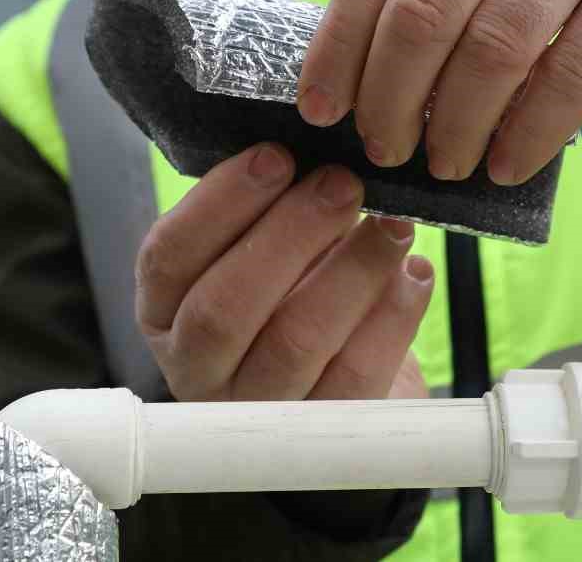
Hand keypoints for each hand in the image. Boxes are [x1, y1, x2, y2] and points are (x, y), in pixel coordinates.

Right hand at [135, 143, 433, 400]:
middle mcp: (196, 367)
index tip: (276, 155)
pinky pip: (357, 373)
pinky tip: (416, 273)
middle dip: (290, 234)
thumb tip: (321, 147)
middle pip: (225, 307)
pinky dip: (393, 315)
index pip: (168, 258)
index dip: (220, 203)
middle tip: (344, 183)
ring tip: (393, 223)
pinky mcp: (321, 433)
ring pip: (294, 342)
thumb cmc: (300, 292)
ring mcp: (255, 409)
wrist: (348, 384)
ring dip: (351, 270)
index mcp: (166, 310)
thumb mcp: (272, 248)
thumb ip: (278, 205)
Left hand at [297, 0, 581, 184]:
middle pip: (427, 8)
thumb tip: (383, 52)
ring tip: (445, 163)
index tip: (319, 109)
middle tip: (384, 148)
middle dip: (391, 97)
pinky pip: (577, 72)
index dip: (339, 44)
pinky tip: (509, 161)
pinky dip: (533, 131)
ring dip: (456, 124)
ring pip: (495, 47)